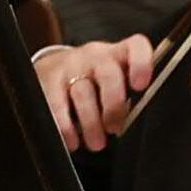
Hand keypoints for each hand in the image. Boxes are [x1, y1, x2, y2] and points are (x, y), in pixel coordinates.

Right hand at [34, 34, 156, 153]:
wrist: (54, 68)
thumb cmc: (96, 82)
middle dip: (113, 106)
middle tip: (114, 128)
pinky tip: (72, 140)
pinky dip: (66, 127)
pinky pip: (57, 105)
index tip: (140, 85)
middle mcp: (96, 56)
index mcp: (119, 54)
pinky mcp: (49, 81)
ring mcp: (71, 67)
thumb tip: (136, 121)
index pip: (135, 47)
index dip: (140, 63)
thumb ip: (129, 96)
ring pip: (82, 92)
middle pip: (108, 74)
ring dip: (91, 123)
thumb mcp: (116, 80)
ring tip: (96, 143)